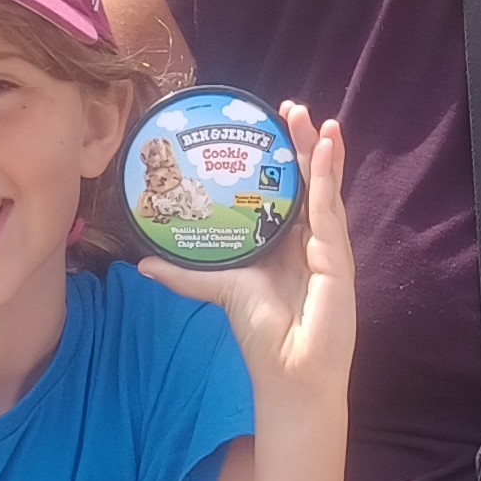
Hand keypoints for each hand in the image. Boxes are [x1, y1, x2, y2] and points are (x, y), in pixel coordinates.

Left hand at [139, 103, 355, 396]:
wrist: (290, 371)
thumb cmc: (263, 333)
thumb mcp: (221, 289)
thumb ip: (186, 275)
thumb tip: (144, 263)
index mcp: (288, 242)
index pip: (288, 190)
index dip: (283, 158)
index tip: (270, 125)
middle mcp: (311, 238)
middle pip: (309, 181)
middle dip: (302, 144)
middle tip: (291, 109)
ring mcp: (328, 246)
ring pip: (324, 188)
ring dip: (320, 151)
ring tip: (313, 118)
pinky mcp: (336, 257)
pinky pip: (330, 210)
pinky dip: (328, 177)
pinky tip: (325, 150)